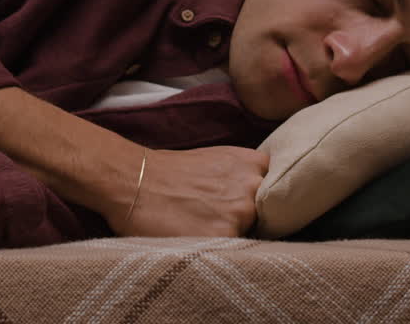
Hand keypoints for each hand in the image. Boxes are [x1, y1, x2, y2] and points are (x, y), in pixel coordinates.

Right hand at [109, 147, 267, 237]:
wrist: (133, 181)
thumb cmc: (169, 171)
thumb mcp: (216, 159)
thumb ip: (242, 175)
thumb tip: (258, 196)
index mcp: (252, 164)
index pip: (276, 191)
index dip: (260, 200)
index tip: (244, 205)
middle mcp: (253, 187)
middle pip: (266, 215)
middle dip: (245, 219)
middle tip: (214, 217)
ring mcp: (241, 213)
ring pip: (250, 234)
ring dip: (232, 234)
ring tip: (202, 226)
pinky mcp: (224, 237)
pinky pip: (232, 251)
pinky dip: (218, 248)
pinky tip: (197, 237)